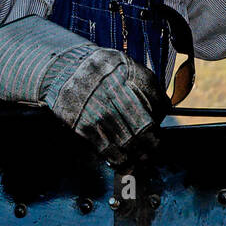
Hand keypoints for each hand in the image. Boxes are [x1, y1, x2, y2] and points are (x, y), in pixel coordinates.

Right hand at [0, 15, 167, 163]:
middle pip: (143, 127)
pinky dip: (116, 159)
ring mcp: (98, 111)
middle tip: (151, 151)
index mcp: (129, 76)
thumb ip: (146, 83)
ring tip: (139, 159)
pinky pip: (105, 148)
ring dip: (136, 155)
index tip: (158, 131)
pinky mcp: (83, 125)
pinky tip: (121, 161)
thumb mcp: (126, 64)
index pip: (156, 104)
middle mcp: (115, 94)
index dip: (160, 122)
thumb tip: (162, 110)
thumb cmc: (99, 68)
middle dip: (151, 144)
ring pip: (126, 142)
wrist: (62, 68)